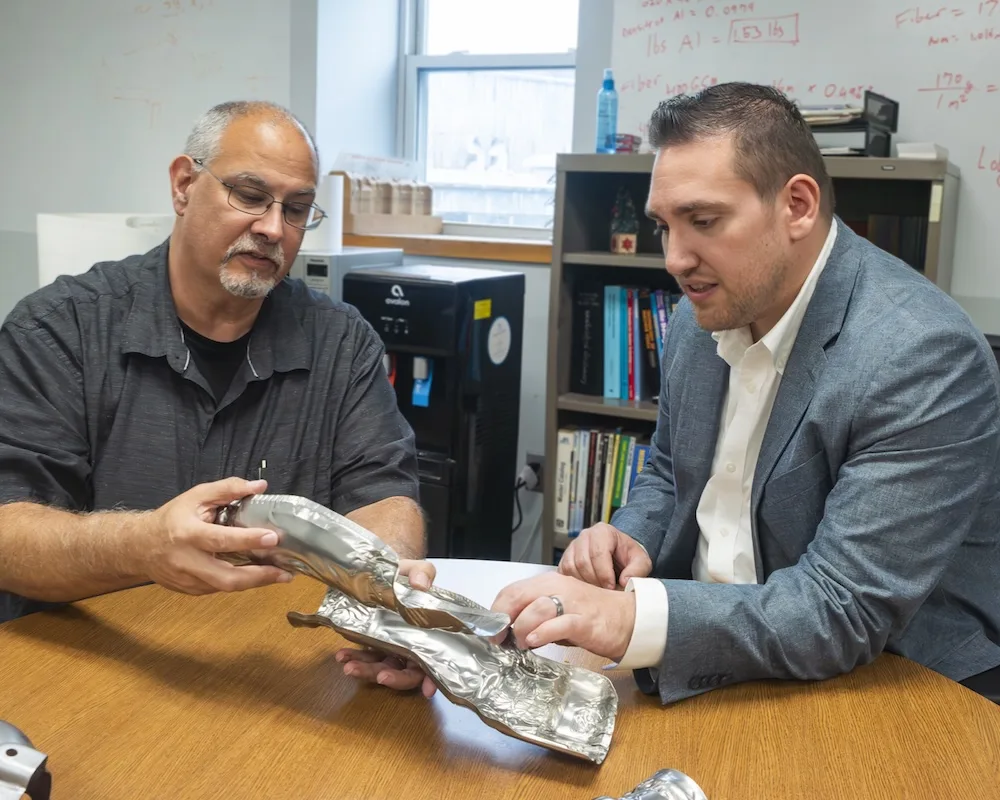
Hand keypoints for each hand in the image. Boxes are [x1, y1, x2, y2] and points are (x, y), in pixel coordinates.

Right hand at [139, 477, 291, 594]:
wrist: (138, 546)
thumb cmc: (171, 519)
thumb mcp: (196, 496)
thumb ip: (228, 489)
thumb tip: (259, 486)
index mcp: (187, 534)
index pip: (221, 540)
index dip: (248, 540)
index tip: (272, 538)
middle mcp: (187, 561)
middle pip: (226, 577)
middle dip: (258, 576)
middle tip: (285, 571)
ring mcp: (188, 580)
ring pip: (225, 588)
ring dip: (255, 583)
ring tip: (280, 575)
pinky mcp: (191, 591)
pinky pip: (220, 589)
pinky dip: (241, 583)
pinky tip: (258, 576)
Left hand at [335, 558, 437, 696]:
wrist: (386, 572)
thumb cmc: (409, 575)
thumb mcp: (419, 570)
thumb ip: (423, 574)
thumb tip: (420, 584)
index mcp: (430, 636)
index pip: (436, 662)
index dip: (433, 678)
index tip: (427, 691)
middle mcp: (412, 647)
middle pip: (407, 673)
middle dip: (393, 678)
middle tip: (379, 676)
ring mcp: (391, 649)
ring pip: (383, 668)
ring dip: (367, 671)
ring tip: (349, 666)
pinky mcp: (373, 645)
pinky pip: (365, 657)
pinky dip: (353, 658)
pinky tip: (341, 656)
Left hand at [491, 572, 635, 661]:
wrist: (627, 618)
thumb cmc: (591, 615)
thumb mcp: (558, 610)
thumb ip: (536, 617)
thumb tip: (512, 632)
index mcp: (548, 583)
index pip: (512, 590)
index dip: (497, 610)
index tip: (491, 630)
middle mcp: (558, 588)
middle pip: (518, 595)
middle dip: (502, 618)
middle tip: (498, 638)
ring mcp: (571, 603)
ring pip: (536, 608)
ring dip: (522, 628)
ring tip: (522, 643)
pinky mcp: (584, 621)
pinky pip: (559, 624)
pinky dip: (544, 632)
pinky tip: (536, 641)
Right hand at [558, 522, 651, 589]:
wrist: (620, 555)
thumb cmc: (628, 557)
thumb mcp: (641, 561)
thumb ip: (638, 570)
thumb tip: (625, 581)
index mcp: (603, 531)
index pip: (598, 553)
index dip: (604, 574)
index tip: (612, 587)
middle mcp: (585, 536)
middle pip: (582, 561)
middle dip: (595, 580)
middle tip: (605, 592)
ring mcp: (573, 546)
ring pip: (571, 567)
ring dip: (584, 583)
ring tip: (597, 590)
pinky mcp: (565, 558)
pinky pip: (563, 572)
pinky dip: (574, 583)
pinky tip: (587, 588)